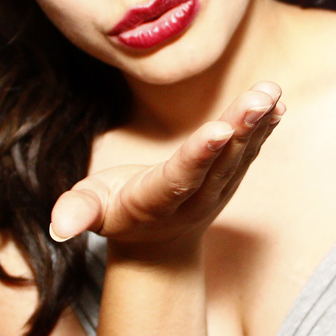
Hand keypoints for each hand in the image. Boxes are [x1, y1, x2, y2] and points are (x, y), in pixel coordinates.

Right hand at [49, 82, 283, 255]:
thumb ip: (77, 213)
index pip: (181, 177)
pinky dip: (264, 131)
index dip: (200, 154)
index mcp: (157, 201)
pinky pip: (249, 153)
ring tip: (271, 91)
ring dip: (258, 123)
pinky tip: (277, 106)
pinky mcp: (229, 178)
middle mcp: (194, 197)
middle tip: (261, 96)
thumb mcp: (90, 213)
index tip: (221, 131)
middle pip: (220, 161)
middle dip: (241, 128)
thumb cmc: (115, 215)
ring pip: (240, 155)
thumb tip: (59, 226)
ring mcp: (217, 190)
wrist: (157, 245)